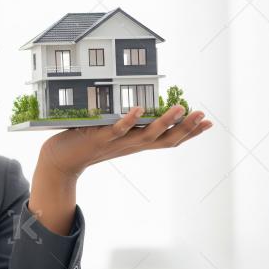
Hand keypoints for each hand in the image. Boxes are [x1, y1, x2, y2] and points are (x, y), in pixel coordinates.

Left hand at [39, 105, 212, 180]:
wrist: (60, 161)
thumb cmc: (85, 144)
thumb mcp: (112, 134)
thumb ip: (126, 124)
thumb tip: (139, 107)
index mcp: (135, 144)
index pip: (168, 140)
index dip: (188, 133)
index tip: (208, 122)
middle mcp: (130, 145)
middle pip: (164, 139)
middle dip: (185, 128)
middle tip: (204, 115)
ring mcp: (117, 143)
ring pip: (146, 134)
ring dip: (164, 122)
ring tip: (180, 108)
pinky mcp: (101, 139)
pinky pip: (118, 129)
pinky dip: (130, 119)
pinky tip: (140, 108)